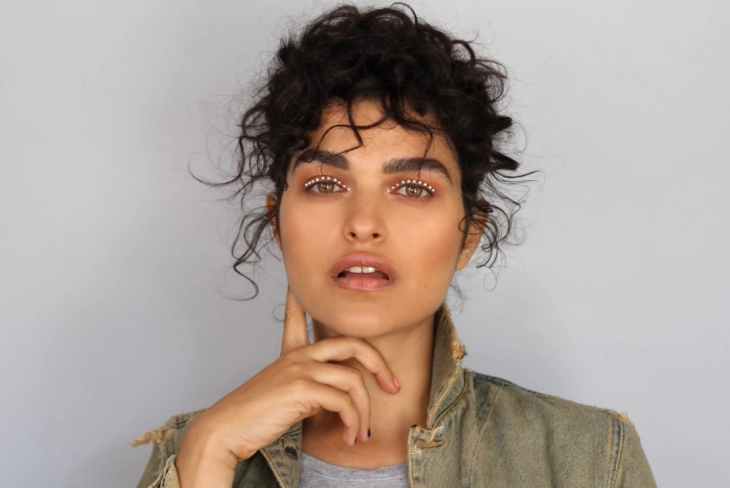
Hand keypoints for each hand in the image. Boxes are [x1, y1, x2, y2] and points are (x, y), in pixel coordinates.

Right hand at [175, 287, 399, 485]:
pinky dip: (352, 422)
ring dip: (364, 412)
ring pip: (353, 381)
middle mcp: (298, 356)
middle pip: (352, 344)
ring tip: (361, 433)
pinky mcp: (302, 388)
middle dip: (379, 364)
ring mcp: (300, 369)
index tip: (300, 284)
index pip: (298, 316)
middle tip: (392, 386)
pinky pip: (343, 403)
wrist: (227, 429)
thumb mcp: (285, 395)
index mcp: (291, 354)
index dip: (301, 298)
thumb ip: (310, 389)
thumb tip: (336, 400)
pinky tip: (348, 437)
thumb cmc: (254, 417)